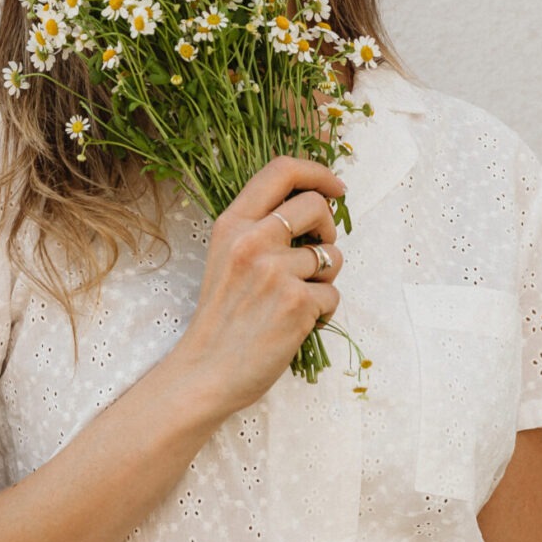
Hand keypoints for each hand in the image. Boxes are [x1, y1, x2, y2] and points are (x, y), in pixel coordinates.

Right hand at [171, 155, 344, 417]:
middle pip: (316, 205)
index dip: (318, 172)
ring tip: (297, 299)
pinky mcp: (297, 303)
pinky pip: (333, 294)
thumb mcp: (224, 257)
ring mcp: (275, 271)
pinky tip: (298, 323)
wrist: (206, 372)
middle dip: (329, 227)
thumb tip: (314, 207)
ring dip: (324, 279)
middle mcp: (252, 240)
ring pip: (331, 255)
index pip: (281, 170)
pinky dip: (323, 311)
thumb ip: (258, 229)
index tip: (335, 187)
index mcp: (231, 224)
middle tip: (318, 251)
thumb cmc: (220, 318)